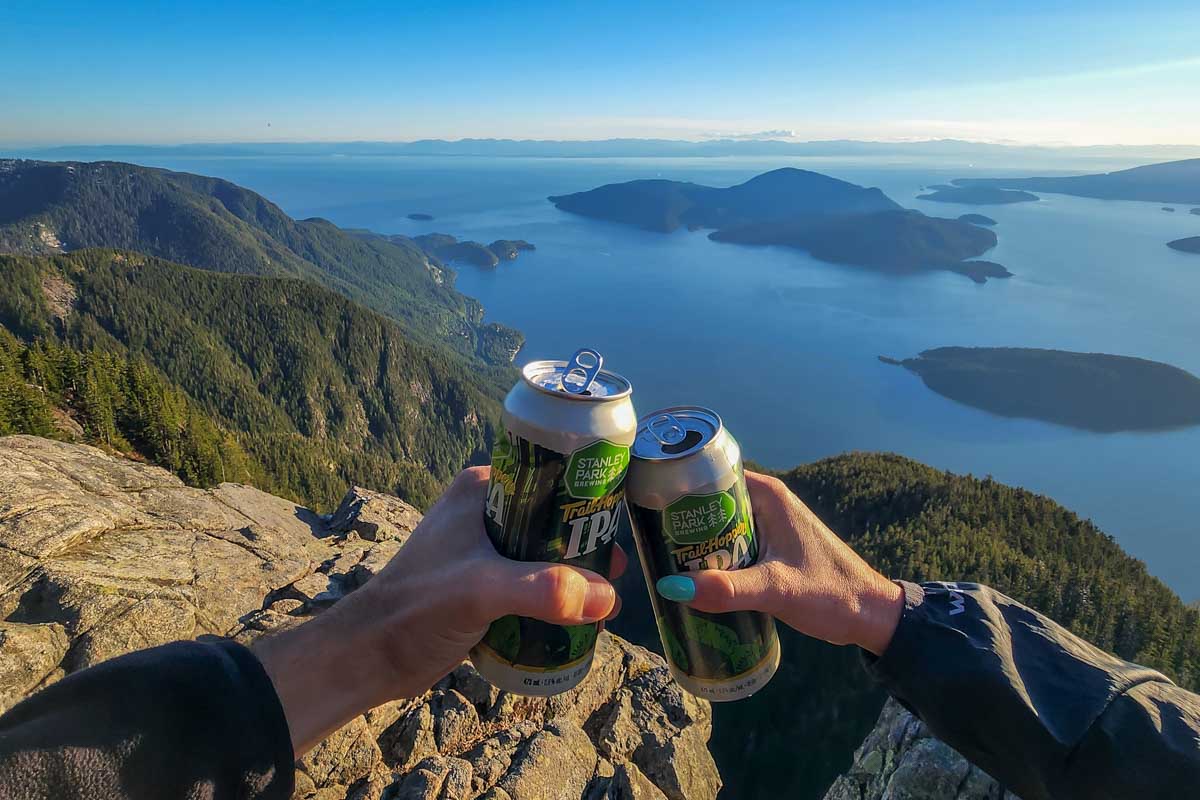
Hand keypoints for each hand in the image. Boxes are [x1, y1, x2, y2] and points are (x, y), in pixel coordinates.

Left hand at [255, 466, 624, 755]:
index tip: (617, 528)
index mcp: (482, 491)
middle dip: (586, 546)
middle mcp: (485, 512)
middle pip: (553, 520)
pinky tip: (575, 617)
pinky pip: (532, 581)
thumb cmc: (416, 609)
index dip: (587, 499)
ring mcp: (483, 549)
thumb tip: (606, 597)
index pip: (549, 478)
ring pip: (545, 553)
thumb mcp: (483, 590)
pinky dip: (554, 595)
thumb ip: (544, 590)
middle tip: (615, 573)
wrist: (371, 656)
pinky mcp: (482, 584)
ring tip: (602, 600)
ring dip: (573, 575)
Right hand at [654, 471, 902, 655]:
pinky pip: (728, 544)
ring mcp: (768, 525)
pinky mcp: (769, 548)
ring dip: (693, 543)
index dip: (676, 487)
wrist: (872, 616)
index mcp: (768, 495)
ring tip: (659, 560)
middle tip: (646, 542)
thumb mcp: (776, 590)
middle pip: (708, 503)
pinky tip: (690, 577)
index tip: (646, 505)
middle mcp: (766, 502)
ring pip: (717, 527)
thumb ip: (728, 590)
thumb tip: (672, 588)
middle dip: (678, 522)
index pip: (709, 475)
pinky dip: (710, 557)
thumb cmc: (832, 594)